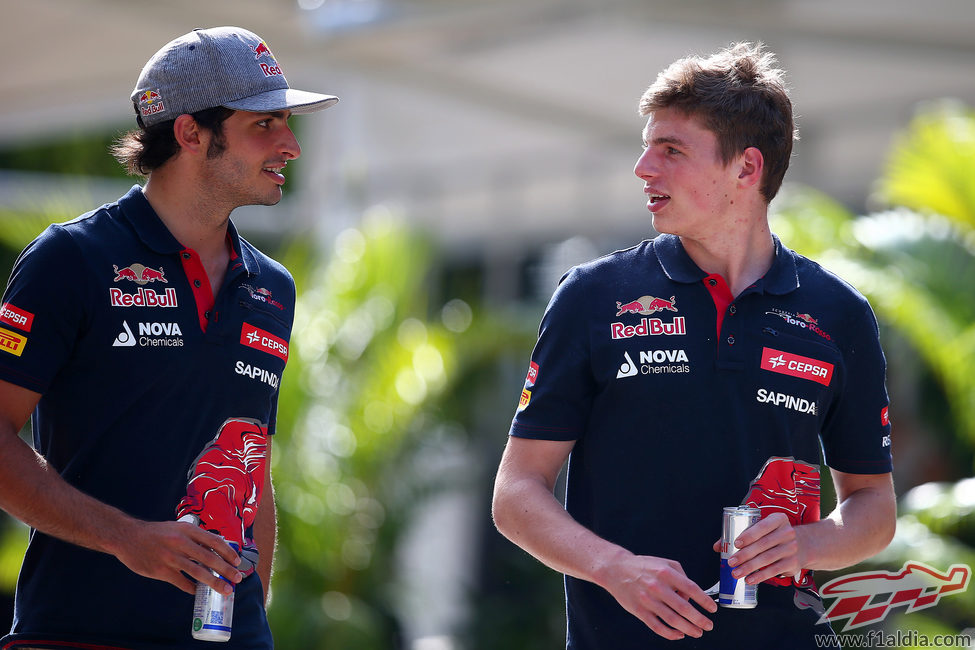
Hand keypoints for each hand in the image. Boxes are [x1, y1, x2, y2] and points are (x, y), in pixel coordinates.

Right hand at [112, 519, 242, 595]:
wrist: (127, 537)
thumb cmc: (156, 533)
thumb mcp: (177, 528)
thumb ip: (195, 537)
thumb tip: (217, 547)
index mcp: (187, 530)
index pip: (214, 541)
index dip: (228, 552)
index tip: (238, 561)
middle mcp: (180, 542)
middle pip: (209, 558)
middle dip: (226, 570)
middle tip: (237, 579)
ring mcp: (170, 557)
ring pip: (198, 572)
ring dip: (214, 582)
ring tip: (226, 590)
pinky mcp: (160, 571)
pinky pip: (181, 583)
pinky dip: (192, 588)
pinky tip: (199, 592)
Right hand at [600, 551, 716, 640]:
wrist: (615, 570)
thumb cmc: (641, 566)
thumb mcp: (664, 562)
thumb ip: (681, 575)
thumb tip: (691, 594)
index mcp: (665, 573)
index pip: (691, 588)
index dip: (704, 601)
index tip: (712, 609)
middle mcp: (657, 586)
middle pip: (683, 607)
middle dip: (699, 619)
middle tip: (708, 625)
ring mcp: (648, 600)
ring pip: (672, 619)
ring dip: (688, 629)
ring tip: (697, 632)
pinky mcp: (639, 611)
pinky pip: (657, 626)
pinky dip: (670, 633)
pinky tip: (678, 634)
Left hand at [712, 512, 803, 584]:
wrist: (803, 545)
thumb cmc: (775, 535)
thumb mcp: (763, 529)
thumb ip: (741, 534)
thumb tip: (718, 546)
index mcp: (778, 519)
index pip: (762, 526)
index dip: (749, 535)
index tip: (736, 543)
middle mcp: (787, 532)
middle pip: (763, 545)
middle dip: (745, 555)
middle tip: (731, 562)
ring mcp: (791, 548)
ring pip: (768, 559)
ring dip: (750, 567)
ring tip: (736, 573)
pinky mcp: (792, 563)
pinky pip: (774, 570)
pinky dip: (760, 576)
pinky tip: (750, 579)